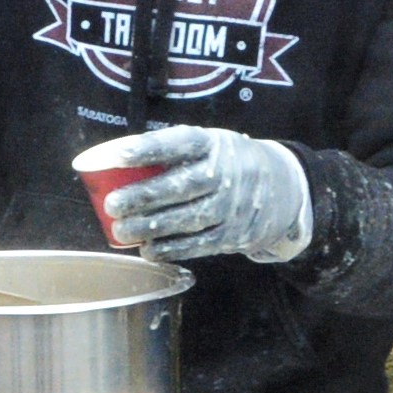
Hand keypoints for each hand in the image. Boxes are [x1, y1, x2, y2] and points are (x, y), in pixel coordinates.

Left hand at [84, 126, 314, 263]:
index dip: (148, 149)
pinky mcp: (233, 234)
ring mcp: (232, 206)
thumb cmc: (226, 161)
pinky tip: (148, 250)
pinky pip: (199, 244)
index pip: (179, 143)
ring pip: (188, 219)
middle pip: (181, 186)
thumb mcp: (208, 143)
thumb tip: (110, 162)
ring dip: (151, 227)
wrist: (282, 187)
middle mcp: (225, 173)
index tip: (118, 156)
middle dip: (143, 197)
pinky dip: (171, 249)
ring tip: (120, 231)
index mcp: (213, 143)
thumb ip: (171, 151)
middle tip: (112, 205)